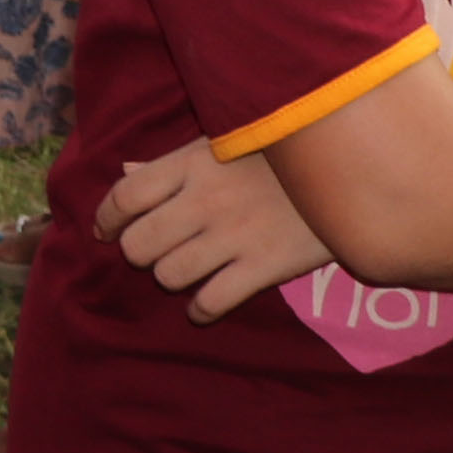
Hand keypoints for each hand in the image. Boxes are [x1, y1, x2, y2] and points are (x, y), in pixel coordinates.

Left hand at [97, 138, 332, 317]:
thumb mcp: (221, 143)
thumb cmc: (275, 155)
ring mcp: (234, 235)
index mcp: (191, 163)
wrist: (347, 171)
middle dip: (138, 252)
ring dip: (170, 278)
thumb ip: (172, 162)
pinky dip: (200, 309)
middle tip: (153, 251)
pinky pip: (212, 302)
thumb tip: (126, 172)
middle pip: (139, 244)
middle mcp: (204, 200)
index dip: (105, 218)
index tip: (105, 231)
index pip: (126, 195)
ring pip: (169, 275)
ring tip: (184, 271)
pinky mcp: (263, 266)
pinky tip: (203, 304)